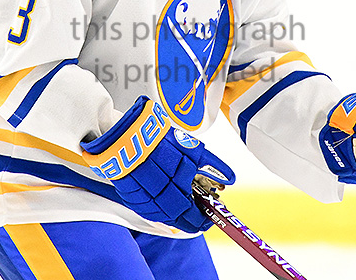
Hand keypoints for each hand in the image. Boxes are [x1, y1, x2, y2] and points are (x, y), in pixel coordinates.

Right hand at [81, 96, 234, 232]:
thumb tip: (229, 178)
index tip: (210, 215)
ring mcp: (145, 201)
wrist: (125, 136)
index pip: (195, 215)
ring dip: (176, 213)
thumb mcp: (192, 149)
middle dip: (192, 217)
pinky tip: (163, 200)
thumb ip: (211, 166)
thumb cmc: (160, 140)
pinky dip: (159, 207)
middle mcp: (161, 200)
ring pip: (164, 216)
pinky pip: (148, 209)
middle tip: (198, 212)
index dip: (204, 217)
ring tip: (183, 205)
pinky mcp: (132, 198)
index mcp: (177, 191)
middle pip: (181, 218)